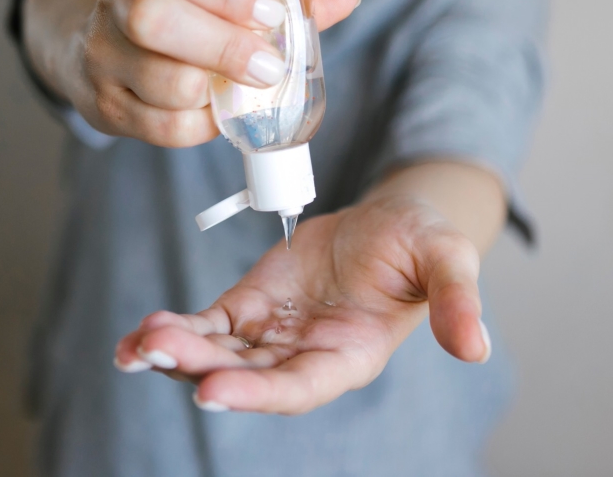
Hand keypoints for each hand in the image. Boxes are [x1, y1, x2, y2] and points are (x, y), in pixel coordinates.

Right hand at [61, 0, 359, 147]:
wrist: (96, 43)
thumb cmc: (180, 13)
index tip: (271, 13)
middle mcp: (115, 6)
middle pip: (153, 19)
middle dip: (223, 46)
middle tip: (269, 66)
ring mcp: (105, 59)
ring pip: (160, 80)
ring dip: (215, 91)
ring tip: (247, 89)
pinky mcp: (107, 108)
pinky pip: (159, 128)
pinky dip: (199, 126)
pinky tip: (217, 113)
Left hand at [113, 195, 490, 414]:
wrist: (390, 221)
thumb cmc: (421, 243)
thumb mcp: (448, 259)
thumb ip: (458, 301)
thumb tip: (477, 347)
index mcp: (349, 356)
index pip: (298, 385)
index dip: (257, 392)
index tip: (211, 390)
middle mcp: (305, 355)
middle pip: (246, 373)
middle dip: (199, 367)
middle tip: (154, 351)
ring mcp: (274, 333)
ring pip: (219, 353)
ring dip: (177, 351)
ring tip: (136, 345)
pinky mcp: (251, 305)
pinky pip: (208, 324)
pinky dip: (177, 330)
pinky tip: (139, 335)